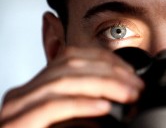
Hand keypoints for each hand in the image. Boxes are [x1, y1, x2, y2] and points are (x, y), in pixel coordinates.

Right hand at [0, 47, 143, 127]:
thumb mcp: (67, 116)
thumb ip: (82, 101)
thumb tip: (114, 95)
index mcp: (38, 85)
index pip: (72, 56)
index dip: (104, 59)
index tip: (130, 71)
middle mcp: (25, 91)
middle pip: (71, 65)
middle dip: (110, 72)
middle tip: (136, 85)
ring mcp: (19, 106)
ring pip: (66, 82)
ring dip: (104, 85)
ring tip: (128, 94)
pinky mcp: (18, 123)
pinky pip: (54, 106)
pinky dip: (82, 104)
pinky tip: (104, 107)